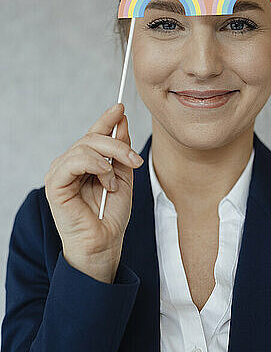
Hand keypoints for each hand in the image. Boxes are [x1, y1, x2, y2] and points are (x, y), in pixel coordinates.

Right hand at [44, 103, 143, 282]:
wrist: (104, 244)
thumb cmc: (111, 216)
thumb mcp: (122, 176)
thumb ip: (120, 151)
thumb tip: (121, 120)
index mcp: (84, 163)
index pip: (93, 135)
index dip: (106, 119)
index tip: (120, 108)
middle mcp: (69, 164)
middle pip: (91, 138)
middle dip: (117, 145)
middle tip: (134, 160)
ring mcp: (60, 173)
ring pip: (84, 146)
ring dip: (108, 160)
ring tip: (116, 181)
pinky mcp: (55, 184)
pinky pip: (74, 161)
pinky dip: (95, 166)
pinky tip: (105, 181)